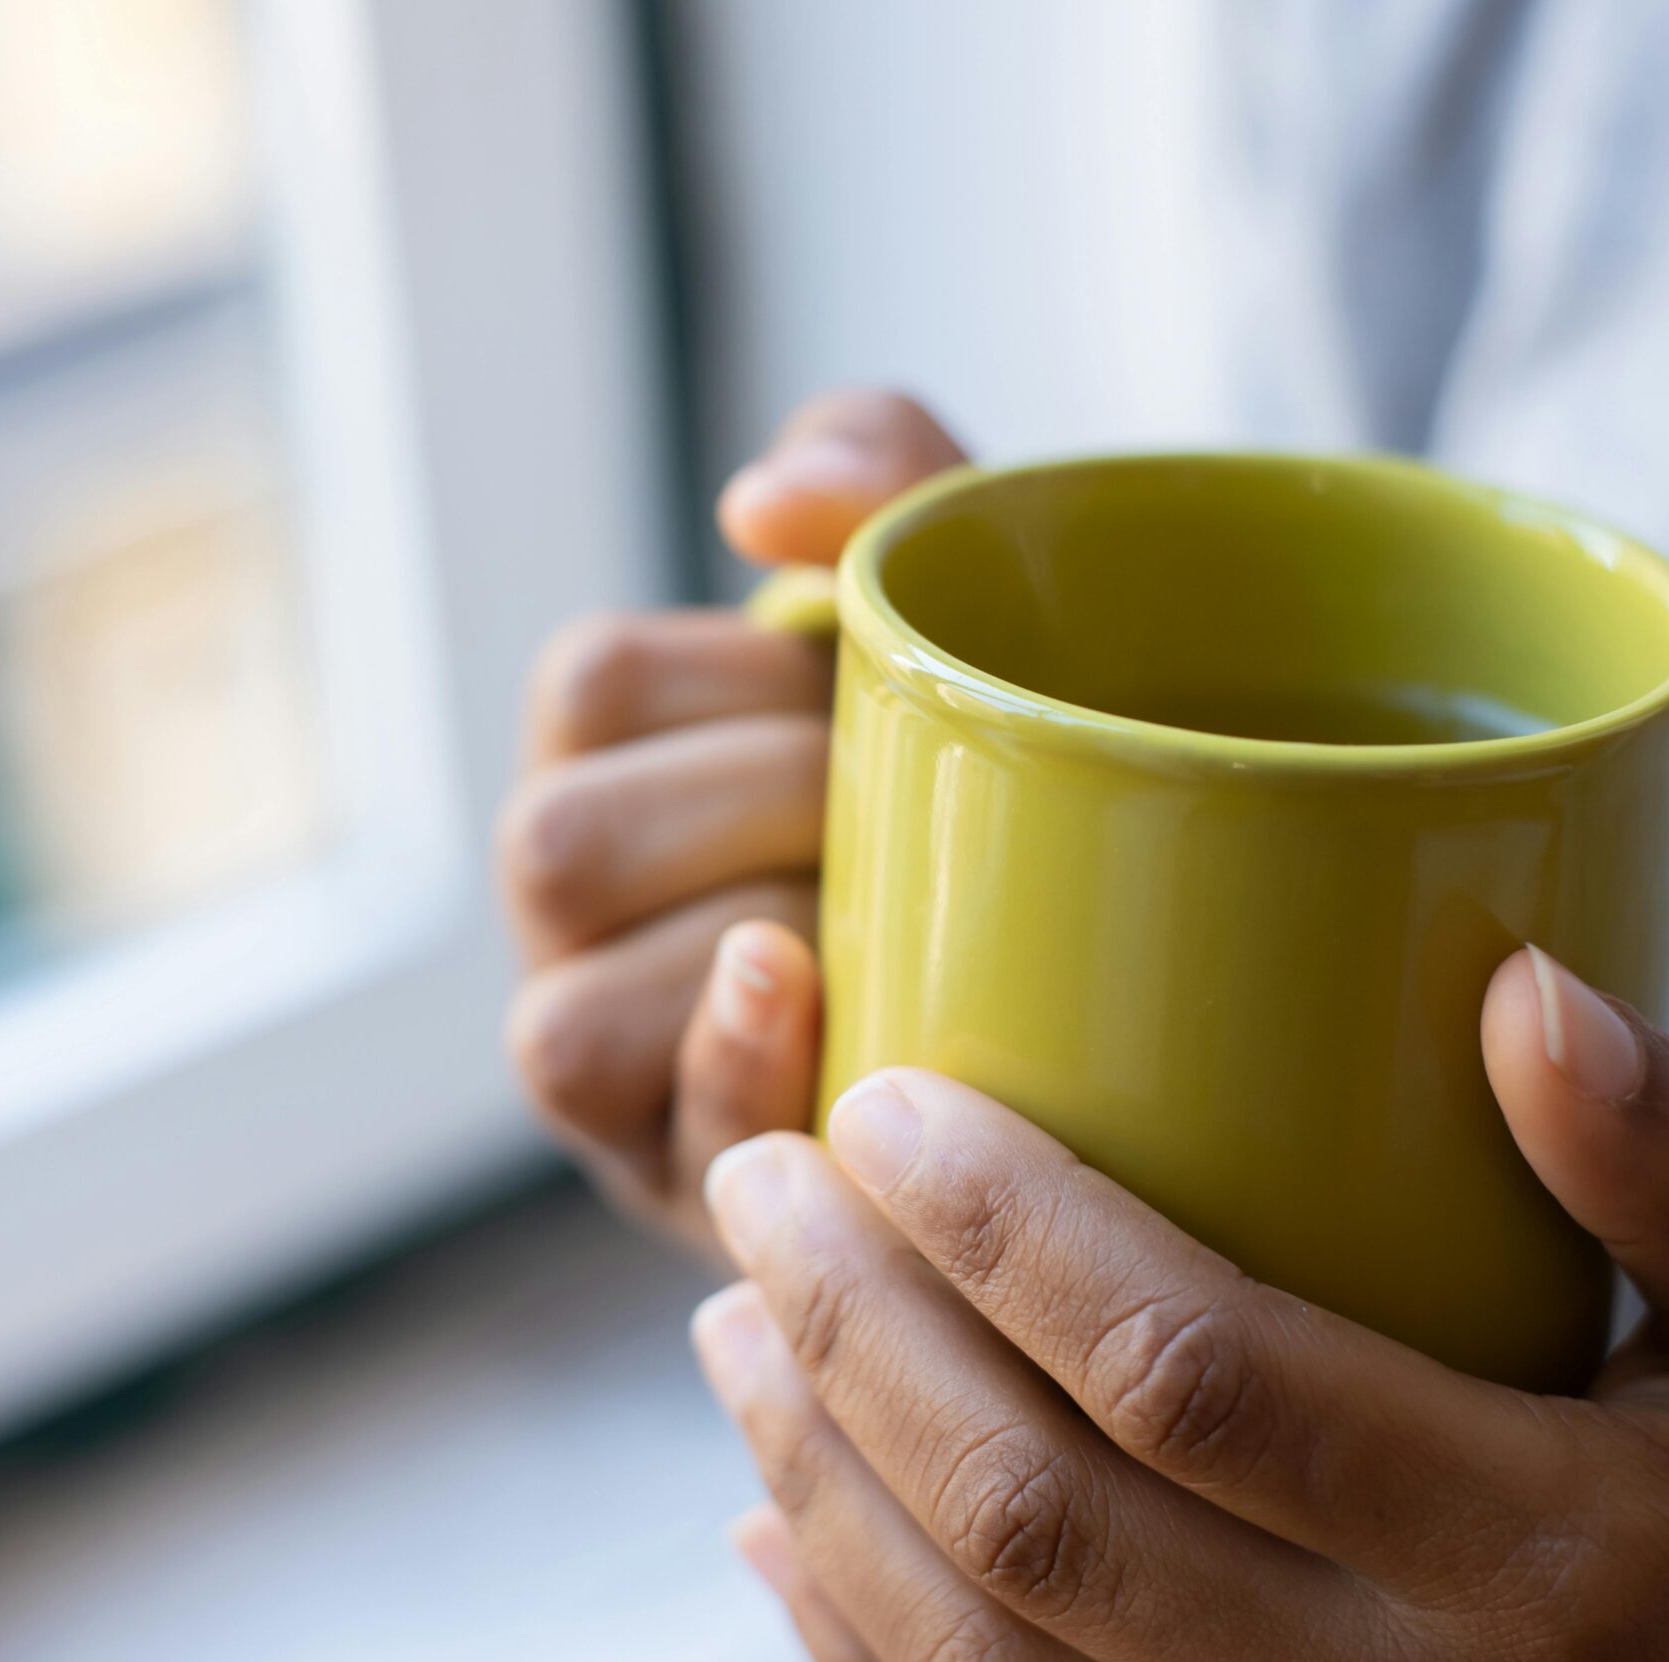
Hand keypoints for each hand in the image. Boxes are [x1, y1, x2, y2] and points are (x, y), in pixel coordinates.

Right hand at [496, 391, 964, 1256]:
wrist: (1108, 997)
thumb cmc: (1000, 783)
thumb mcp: (972, 602)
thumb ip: (884, 472)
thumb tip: (754, 499)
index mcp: (614, 760)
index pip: (596, 683)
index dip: (746, 687)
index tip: (874, 702)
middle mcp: (572, 916)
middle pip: (560, 846)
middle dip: (767, 817)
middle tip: (902, 818)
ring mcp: (606, 1066)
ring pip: (570, 1018)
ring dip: (754, 953)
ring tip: (888, 927)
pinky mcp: (674, 1182)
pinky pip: (659, 1134)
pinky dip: (745, 1067)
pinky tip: (831, 1014)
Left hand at [694, 947, 1668, 1661]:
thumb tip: (1522, 992)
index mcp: (1539, 1563)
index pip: (1197, 1372)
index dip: (1008, 1227)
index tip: (887, 1097)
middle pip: (1034, 1516)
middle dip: (857, 1326)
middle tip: (762, 1174)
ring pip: (974, 1658)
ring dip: (817, 1469)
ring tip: (732, 1310)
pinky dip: (849, 1645)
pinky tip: (776, 1517)